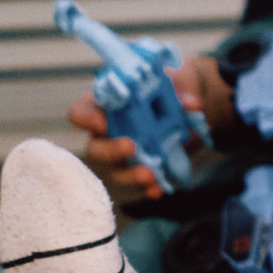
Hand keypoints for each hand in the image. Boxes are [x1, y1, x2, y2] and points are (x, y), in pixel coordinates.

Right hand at [69, 54, 230, 203]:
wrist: (185, 104)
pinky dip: (148, 188)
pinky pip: (139, 183)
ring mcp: (122, 154)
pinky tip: (158, 190)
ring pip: (116, 170)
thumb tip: (192, 104)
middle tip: (130, 147)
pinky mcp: (140, 168)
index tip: (103, 123)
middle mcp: (107, 133)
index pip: (81, 113)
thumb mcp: (174, 82)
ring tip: (149, 174)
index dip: (87, 119)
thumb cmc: (167, 88)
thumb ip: (181, 91)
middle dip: (110, 151)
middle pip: (95, 148)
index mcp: (105, 105)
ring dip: (130, 175)